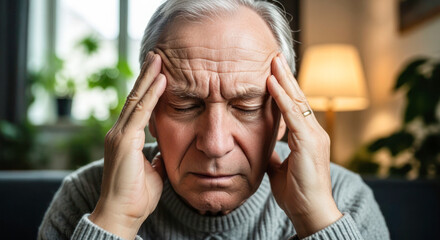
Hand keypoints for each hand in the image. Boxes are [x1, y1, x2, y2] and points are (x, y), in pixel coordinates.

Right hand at [89, 52, 166, 239]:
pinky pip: (141, 113)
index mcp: (126, 138)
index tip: (158, 73)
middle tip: (156, 56)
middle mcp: (119, 132)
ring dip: (148, 79)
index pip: (138, 108)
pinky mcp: (124, 141)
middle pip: (135, 98)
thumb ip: (155, 157)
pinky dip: (151, 96)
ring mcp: (119, 135)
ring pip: (136, 100)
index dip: (147, 89)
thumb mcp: (153, 171)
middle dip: (146, 76)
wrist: (122, 215)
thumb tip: (162, 151)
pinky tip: (161, 81)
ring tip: (158, 60)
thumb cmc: (136, 197)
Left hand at [266, 53, 341, 237]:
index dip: (285, 89)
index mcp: (308, 137)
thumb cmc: (298, 193)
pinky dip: (281, 97)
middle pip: (298, 98)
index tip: (274, 72)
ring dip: (283, 79)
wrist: (310, 213)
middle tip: (274, 56)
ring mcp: (314, 136)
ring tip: (272, 60)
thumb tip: (265, 148)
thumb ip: (275, 155)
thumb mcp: (280, 169)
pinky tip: (271, 83)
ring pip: (297, 101)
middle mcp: (314, 132)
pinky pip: (293, 114)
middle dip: (285, 76)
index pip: (295, 107)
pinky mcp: (309, 142)